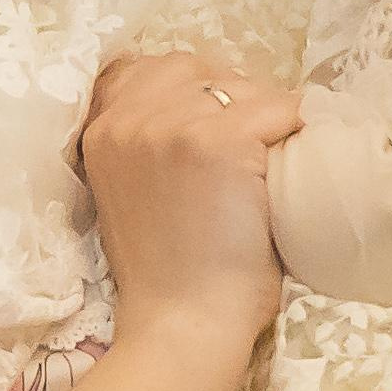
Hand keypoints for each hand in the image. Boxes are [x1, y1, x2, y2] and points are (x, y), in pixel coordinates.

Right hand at [75, 55, 302, 390]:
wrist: (183, 324)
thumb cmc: (169, 272)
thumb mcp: (131, 192)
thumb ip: (146, 142)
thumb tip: (205, 99)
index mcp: (100, 131)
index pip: (146, 67)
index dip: (191, 89)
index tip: (217, 122)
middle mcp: (126, 119)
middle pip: (194, 66)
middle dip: (230, 94)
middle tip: (254, 142)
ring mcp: (169, 126)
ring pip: (240, 86)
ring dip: (265, 117)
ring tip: (269, 163)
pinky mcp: (216, 141)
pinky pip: (275, 110)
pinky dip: (291, 134)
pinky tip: (285, 173)